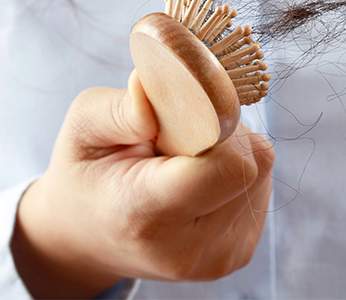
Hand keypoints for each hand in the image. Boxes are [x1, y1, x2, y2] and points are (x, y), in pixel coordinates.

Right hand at [11, 71, 273, 298]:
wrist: (86, 238)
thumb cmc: (87, 174)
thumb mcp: (83, 127)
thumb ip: (124, 107)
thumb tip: (179, 87)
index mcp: (145, 215)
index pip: (227, 166)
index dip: (218, 125)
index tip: (188, 114)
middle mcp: (187, 249)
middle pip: (252, 164)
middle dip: (224, 134)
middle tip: (179, 136)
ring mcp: (217, 259)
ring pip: (262, 172)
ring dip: (231, 152)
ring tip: (183, 162)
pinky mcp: (237, 255)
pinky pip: (260, 189)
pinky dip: (235, 173)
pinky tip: (199, 181)